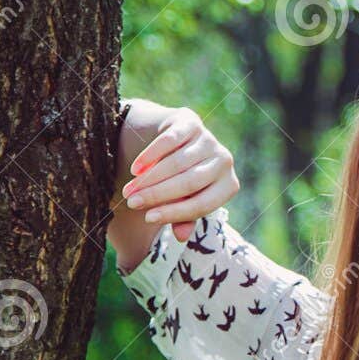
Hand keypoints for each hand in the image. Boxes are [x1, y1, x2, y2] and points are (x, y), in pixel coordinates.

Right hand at [118, 106, 239, 242]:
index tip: (148, 219)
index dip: (173, 213)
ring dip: (149, 179)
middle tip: (132, 203)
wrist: (177, 138)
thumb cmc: (183, 178)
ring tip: (129, 190)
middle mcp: (224, 161)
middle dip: (157, 195)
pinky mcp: (191, 121)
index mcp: (229, 185)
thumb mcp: (186, 199)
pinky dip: (150, 156)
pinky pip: (169, 141)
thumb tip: (181, 237)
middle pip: (188, 183)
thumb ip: (185, 217)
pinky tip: (135, 169)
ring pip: (176, 164)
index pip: (201, 204)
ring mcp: (209, 140)